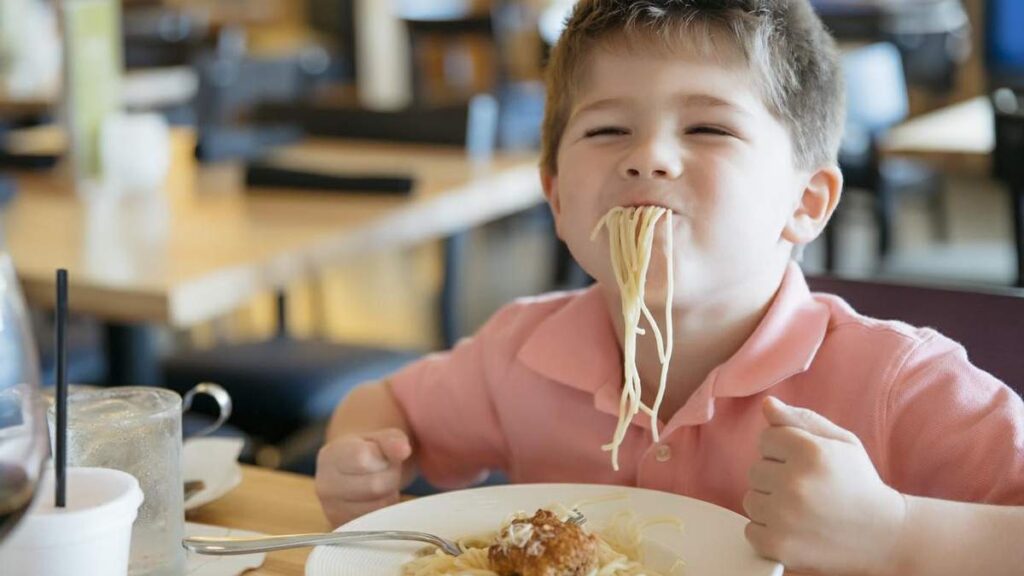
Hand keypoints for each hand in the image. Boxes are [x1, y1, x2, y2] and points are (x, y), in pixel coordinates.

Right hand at [315, 428, 413, 526]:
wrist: (352, 472)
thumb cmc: (369, 451)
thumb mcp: (382, 438)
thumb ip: (392, 441)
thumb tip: (403, 449)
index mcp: (331, 456)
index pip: (361, 459)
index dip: (382, 458)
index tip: (383, 456)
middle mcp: (325, 486)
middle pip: (375, 486)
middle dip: (390, 478)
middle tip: (386, 471)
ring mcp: (332, 511)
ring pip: (379, 508)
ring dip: (388, 496)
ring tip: (380, 484)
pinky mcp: (344, 528)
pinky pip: (377, 525)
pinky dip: (383, 512)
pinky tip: (376, 500)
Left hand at [743, 397, 906, 575]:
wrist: (884, 535)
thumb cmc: (859, 483)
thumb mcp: (841, 442)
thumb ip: (801, 419)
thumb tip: (767, 404)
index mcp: (810, 451)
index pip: (766, 438)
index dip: (784, 450)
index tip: (805, 463)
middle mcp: (794, 482)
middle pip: (756, 469)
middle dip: (776, 476)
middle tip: (807, 489)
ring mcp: (784, 517)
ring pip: (751, 499)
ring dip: (770, 503)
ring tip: (802, 509)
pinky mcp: (778, 545)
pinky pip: (751, 530)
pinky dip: (768, 531)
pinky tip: (795, 529)